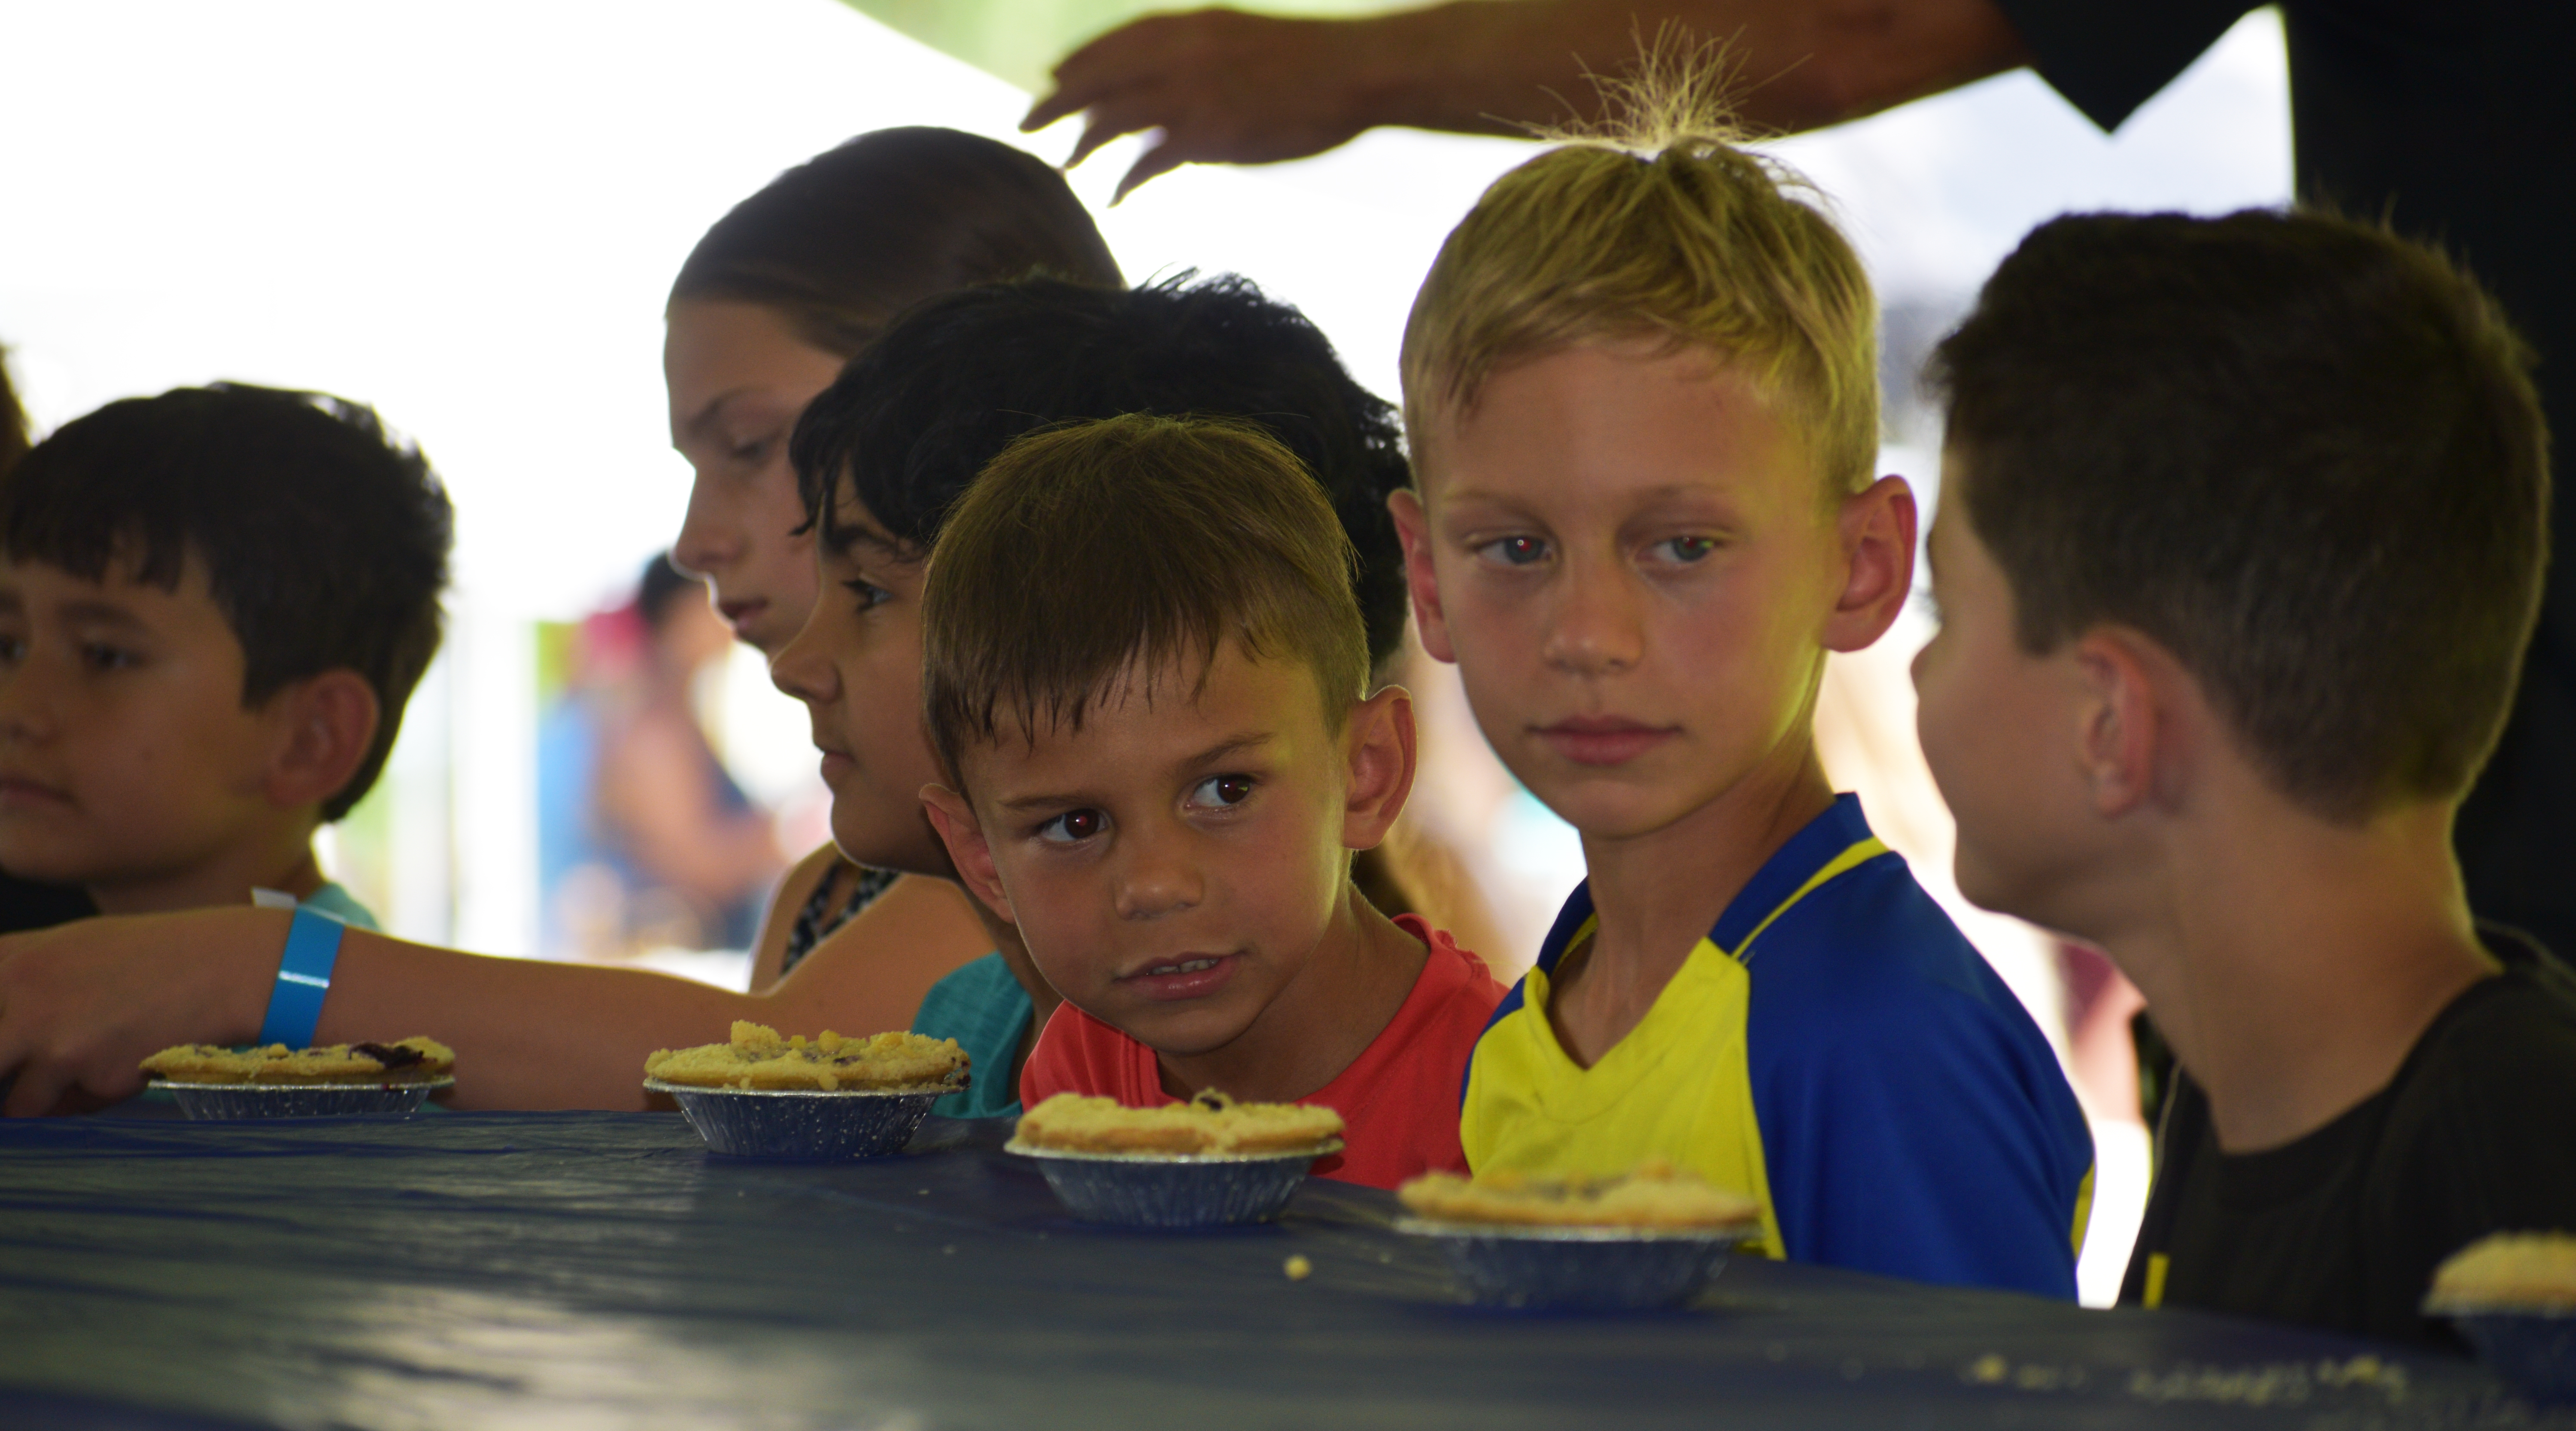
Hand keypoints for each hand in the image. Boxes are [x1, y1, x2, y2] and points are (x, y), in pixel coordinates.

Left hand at [0, 908, 279, 1115]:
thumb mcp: (67, 946)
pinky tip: (119, 1066)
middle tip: (25, 1082)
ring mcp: (52, 1041)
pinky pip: (66, 1109)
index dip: (0, 1048)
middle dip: (8, 1079)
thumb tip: (2, 1027)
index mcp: (9, 963)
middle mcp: (18, 1000)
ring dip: (38, 1102)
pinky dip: (84, 1101)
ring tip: (83, 1073)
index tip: (9, 1059)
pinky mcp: (89, 1075)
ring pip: (14, 1105)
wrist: (223, 967)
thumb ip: (15, 977)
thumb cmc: (150, 955)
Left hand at [1023, 9, 1386, 200]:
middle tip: (1027, 121)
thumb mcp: (1247, 38)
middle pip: (1102, 75)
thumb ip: (1205, 54)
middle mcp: (1184, 54)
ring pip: (1116, 116)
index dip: (1082, 59)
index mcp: (1195, 26)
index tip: (1053, 74)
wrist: (1357, 71)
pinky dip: (1130, 178)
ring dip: (1083, 140)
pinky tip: (1116, 195)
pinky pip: (1152, 160)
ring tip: (1064, 163)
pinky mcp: (1210, 134)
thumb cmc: (1315, 61)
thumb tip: (1174, 85)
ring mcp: (1194, 94)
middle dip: (1059, 100)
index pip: (1121, 39)